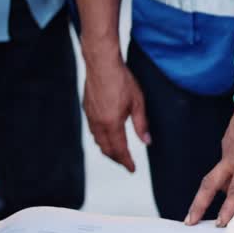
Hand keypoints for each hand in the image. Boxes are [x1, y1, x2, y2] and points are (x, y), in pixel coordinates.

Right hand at [82, 50, 149, 171]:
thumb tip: (146, 141)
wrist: (101, 63)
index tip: (132, 169)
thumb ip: (141, 125)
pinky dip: (100, 138)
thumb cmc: (121, 79)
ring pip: (98, 140)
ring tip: (117, 154)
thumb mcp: (138, 103)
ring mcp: (90, 115)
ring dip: (107, 149)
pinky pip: (93, 130)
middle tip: (126, 164)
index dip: (126, 162)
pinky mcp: (87, 108)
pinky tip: (106, 136)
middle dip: (117, 159)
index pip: (120, 149)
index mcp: (112, 123)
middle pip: (106, 148)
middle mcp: (98, 122)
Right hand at [185, 100, 233, 226]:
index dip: (229, 209)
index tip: (222, 223)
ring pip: (218, 177)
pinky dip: (227, 180)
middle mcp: (231, 156)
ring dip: (218, 194)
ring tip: (227, 210)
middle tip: (190, 221)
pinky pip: (224, 166)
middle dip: (199, 204)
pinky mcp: (228, 144)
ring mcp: (227, 149)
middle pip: (209, 185)